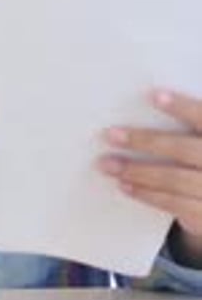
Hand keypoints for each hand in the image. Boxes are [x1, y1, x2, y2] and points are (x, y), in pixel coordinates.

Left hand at [100, 90, 201, 263]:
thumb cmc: (198, 153)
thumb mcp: (196, 137)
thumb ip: (183, 125)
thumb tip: (145, 100)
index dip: (182, 107)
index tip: (154, 96)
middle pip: (183, 149)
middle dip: (144, 141)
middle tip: (110, 135)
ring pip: (174, 179)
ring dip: (136, 171)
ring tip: (108, 164)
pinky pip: (174, 204)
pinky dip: (147, 194)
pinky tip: (125, 185)